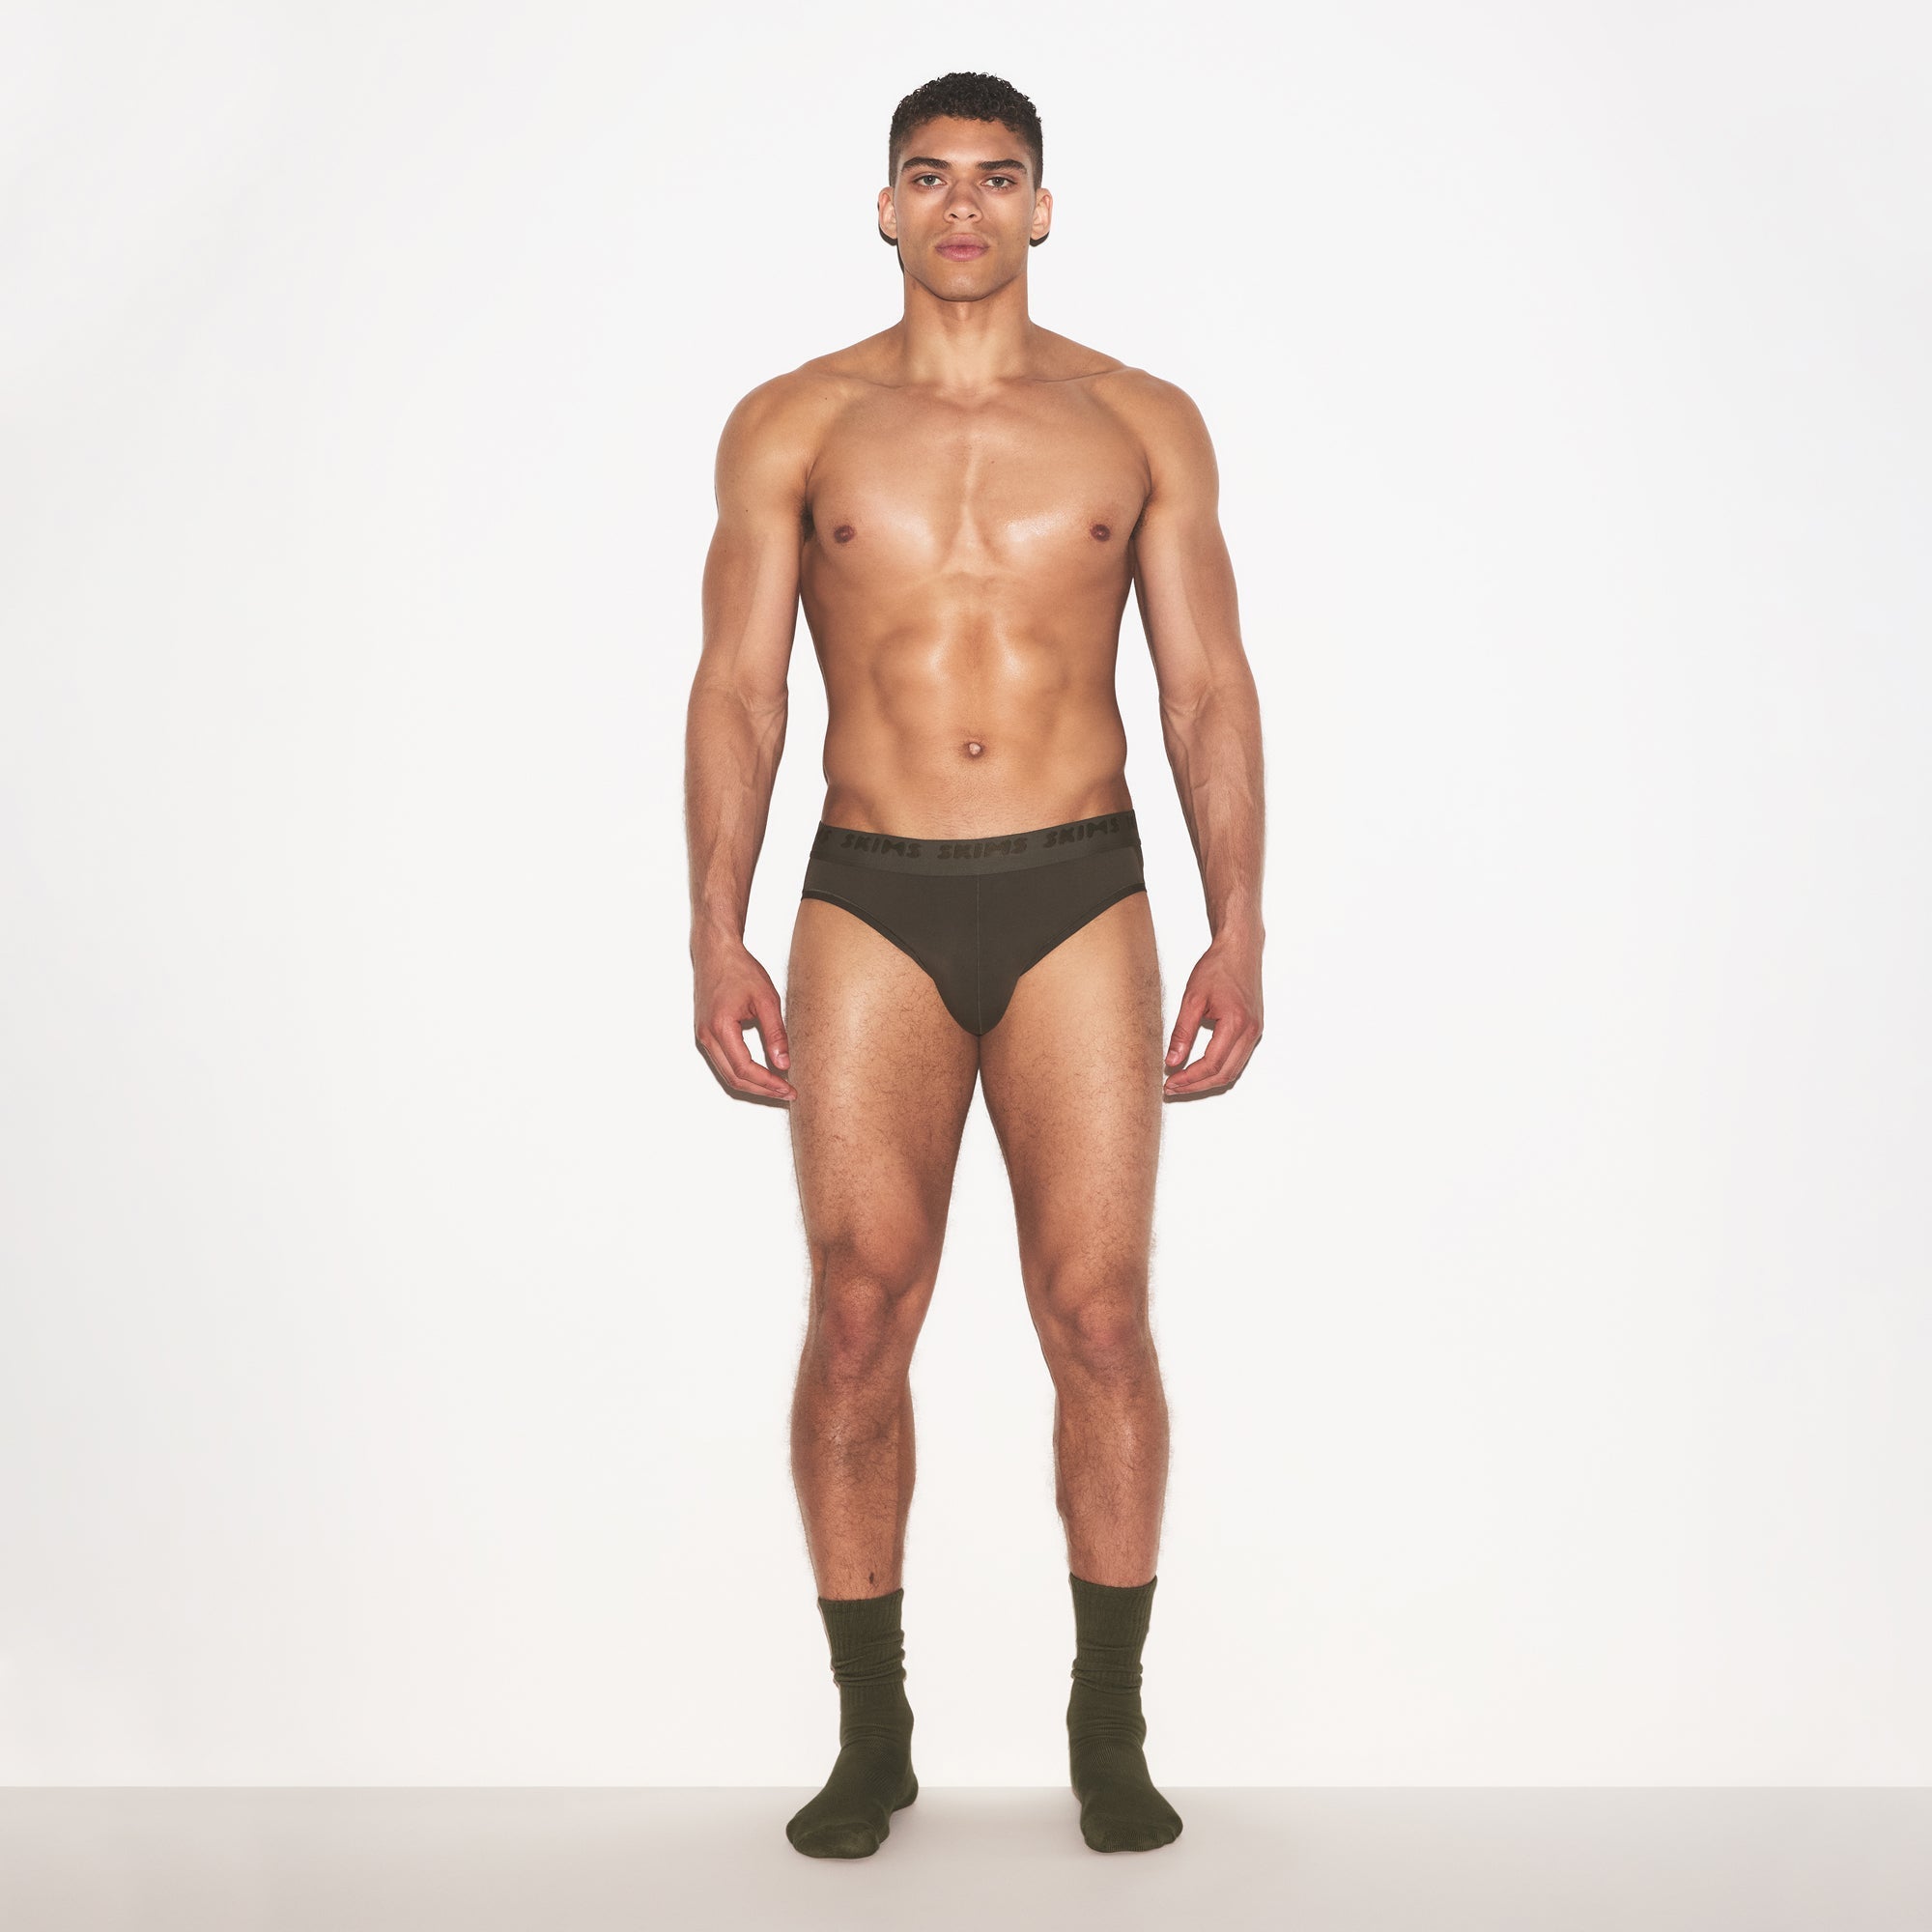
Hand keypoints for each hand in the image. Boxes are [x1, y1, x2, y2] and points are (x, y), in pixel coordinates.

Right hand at [693, 935, 796, 1102]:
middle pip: (734, 1078)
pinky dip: (742, 1072)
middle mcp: (706, 1035)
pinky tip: (761, 1073)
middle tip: (786, 1093)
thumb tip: (783, 1063)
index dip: (768, 1083)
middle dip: (762, 1090)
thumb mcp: (766, 999)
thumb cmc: (738, 969)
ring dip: (752, 1084)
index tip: (788, 1088)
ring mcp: (703, 1035)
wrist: (716, 951)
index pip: (745, 1069)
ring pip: (727, 1073)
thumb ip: (775, 1033)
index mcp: (720, 1027)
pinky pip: (723, 1062)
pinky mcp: (706, 1033)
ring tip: (777, 1087)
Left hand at [1163, 935, 1262, 1098]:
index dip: (1189, 1078)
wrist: (1239, 949)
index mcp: (1236, 1023)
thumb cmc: (1218, 967)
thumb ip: (1182, 1032)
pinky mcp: (1254, 1029)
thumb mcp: (1192, 998)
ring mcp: (1255, 1031)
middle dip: (1197, 1085)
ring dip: (1208, 1081)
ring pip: (1233, 1070)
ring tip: (1184, 1082)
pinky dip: (1219, 1070)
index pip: (1211, 1064)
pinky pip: (1237, 1059)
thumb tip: (1172, 1060)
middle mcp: (1250, 1031)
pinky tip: (1201, 1070)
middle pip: (1224, 1074)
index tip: (1171, 1082)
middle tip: (1173, 1088)